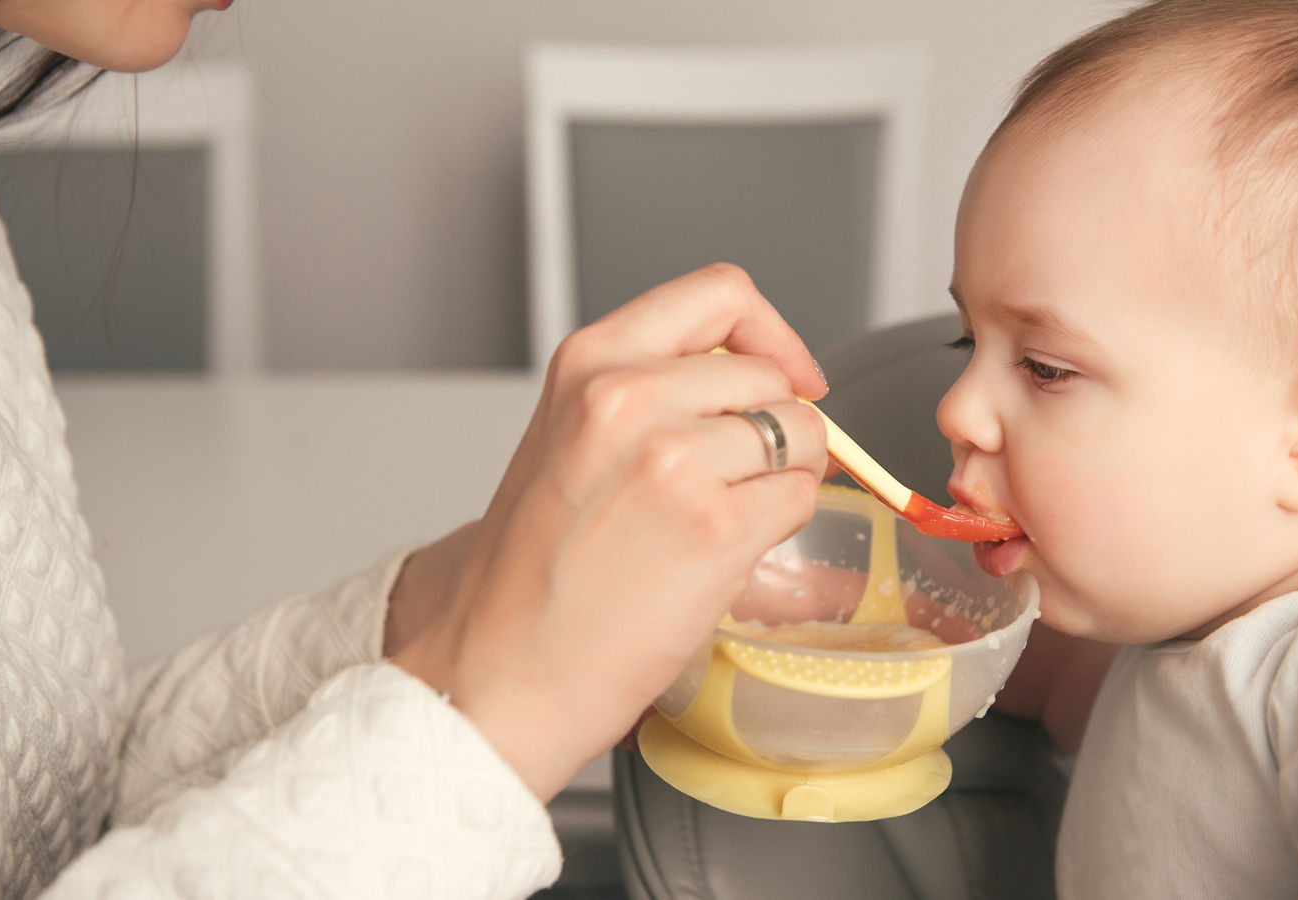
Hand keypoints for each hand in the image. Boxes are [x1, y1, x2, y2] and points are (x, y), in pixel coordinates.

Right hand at [388, 264, 828, 800]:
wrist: (498, 669)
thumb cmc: (530, 575)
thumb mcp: (570, 438)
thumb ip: (650, 392)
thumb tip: (757, 385)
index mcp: (590, 362)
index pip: (720, 292)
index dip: (772, 332)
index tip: (786, 372)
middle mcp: (630, 396)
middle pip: (770, 375)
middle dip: (775, 427)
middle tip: (735, 481)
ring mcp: (674, 459)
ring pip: (799, 434)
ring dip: (782, 478)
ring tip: (718, 522)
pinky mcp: (715, 527)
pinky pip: (800, 498)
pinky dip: (781, 525)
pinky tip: (723, 555)